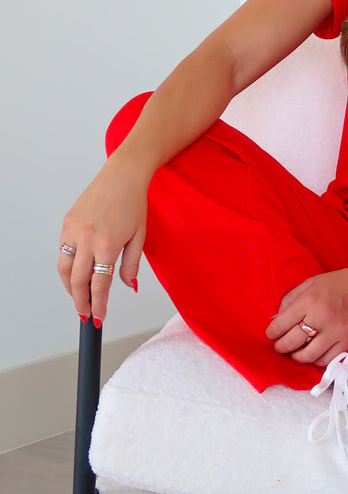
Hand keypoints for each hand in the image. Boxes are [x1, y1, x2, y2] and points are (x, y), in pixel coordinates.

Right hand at [57, 152, 147, 324]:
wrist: (122, 176)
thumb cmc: (133, 203)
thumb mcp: (139, 236)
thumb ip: (131, 264)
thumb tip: (128, 286)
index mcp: (107, 243)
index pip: (99, 284)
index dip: (98, 305)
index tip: (98, 318)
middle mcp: (87, 238)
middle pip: (78, 281)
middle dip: (81, 302)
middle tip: (86, 315)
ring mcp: (74, 230)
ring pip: (64, 269)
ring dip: (70, 287)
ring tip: (79, 298)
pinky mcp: (67, 223)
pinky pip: (62, 251)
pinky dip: (67, 266)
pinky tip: (77, 272)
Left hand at [266, 255, 347, 366]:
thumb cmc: (339, 282)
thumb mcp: (311, 283)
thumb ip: (291, 299)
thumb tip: (275, 319)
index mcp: (310, 299)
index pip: (281, 324)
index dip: (272, 333)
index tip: (271, 335)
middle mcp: (321, 315)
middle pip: (292, 342)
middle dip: (281, 347)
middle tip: (280, 346)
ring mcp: (336, 330)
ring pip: (308, 355)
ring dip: (297, 357)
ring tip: (296, 352)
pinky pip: (327, 360)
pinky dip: (316, 360)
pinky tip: (314, 354)